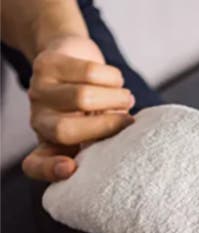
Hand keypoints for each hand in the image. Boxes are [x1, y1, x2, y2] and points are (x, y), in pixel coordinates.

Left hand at [23, 35, 134, 180]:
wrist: (75, 61)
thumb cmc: (93, 106)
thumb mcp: (98, 132)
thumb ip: (106, 141)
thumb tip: (127, 140)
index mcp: (51, 146)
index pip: (36, 165)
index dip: (50, 170)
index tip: (70, 168)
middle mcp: (39, 122)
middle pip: (66, 130)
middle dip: (107, 125)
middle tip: (128, 121)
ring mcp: (39, 92)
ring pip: (82, 97)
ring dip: (116, 97)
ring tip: (126, 98)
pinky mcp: (47, 65)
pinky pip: (88, 72)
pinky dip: (112, 78)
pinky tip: (116, 80)